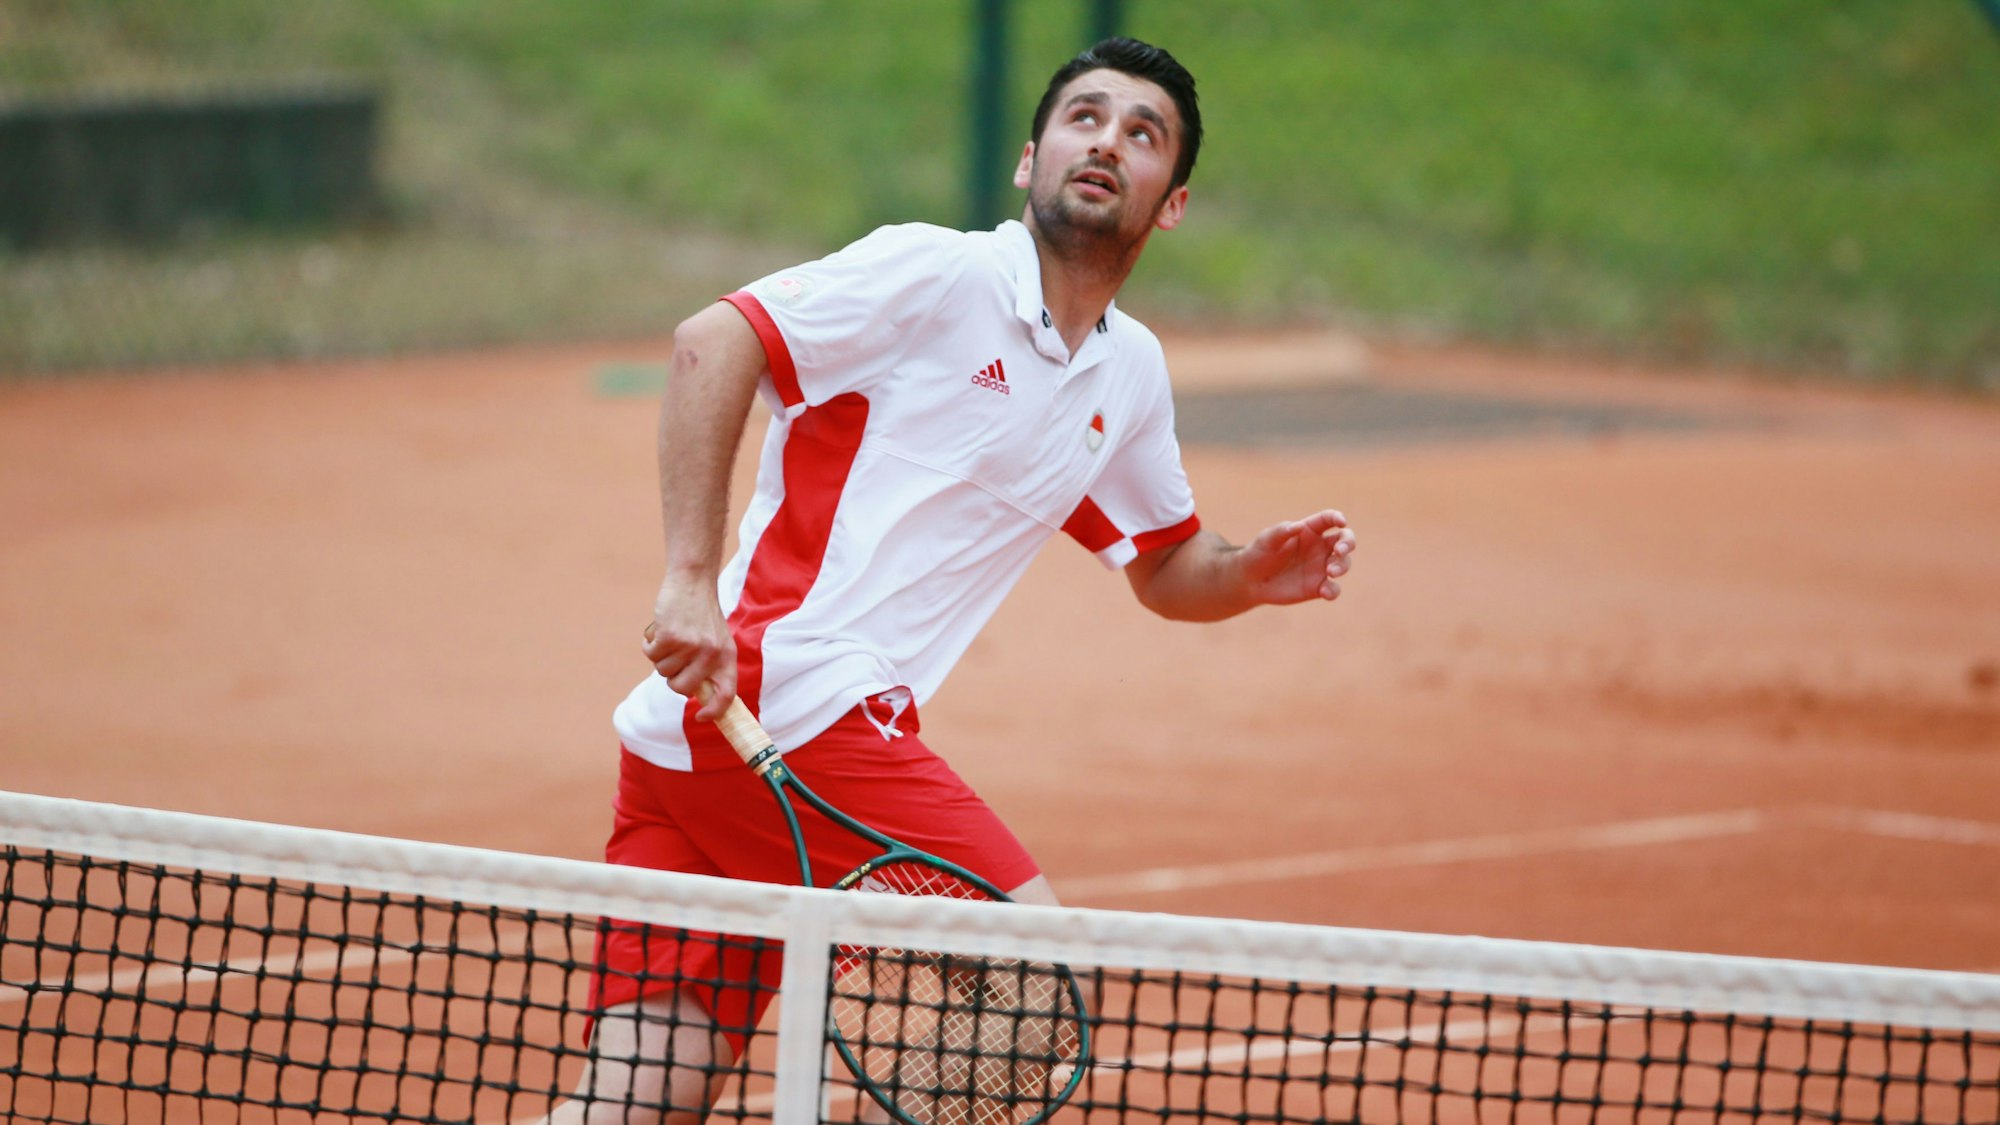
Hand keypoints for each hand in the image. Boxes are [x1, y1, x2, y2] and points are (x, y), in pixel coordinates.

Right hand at [642, 575, 735, 720]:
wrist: (692, 581)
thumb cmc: (701, 614)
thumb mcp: (717, 640)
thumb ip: (711, 666)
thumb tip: (698, 696)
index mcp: (726, 657)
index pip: (726, 695)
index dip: (714, 711)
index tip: (701, 716)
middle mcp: (710, 654)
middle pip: (681, 688)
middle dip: (671, 676)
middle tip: (674, 656)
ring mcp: (690, 646)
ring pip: (662, 670)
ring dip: (660, 655)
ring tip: (671, 634)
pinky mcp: (670, 637)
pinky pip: (650, 654)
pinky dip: (649, 643)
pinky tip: (660, 628)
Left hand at [1237, 510, 1355, 604]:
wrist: (1251, 580)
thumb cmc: (1259, 553)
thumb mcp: (1266, 540)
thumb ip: (1281, 531)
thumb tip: (1297, 526)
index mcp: (1309, 530)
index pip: (1328, 519)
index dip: (1337, 518)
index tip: (1342, 522)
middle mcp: (1319, 547)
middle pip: (1345, 540)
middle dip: (1348, 543)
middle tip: (1339, 551)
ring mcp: (1321, 568)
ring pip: (1343, 564)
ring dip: (1342, 566)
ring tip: (1331, 572)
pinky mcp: (1318, 587)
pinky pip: (1333, 589)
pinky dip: (1333, 591)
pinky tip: (1324, 592)